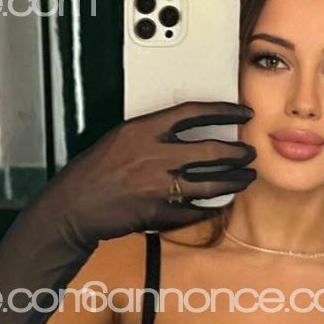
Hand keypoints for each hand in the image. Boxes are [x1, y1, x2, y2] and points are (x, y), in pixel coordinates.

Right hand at [46, 100, 257, 248]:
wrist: (75, 205)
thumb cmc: (93, 172)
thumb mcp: (120, 138)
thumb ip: (151, 134)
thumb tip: (182, 132)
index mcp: (143, 130)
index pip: (194, 113)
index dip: (223, 112)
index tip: (242, 113)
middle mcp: (155, 156)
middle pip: (211, 151)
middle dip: (237, 153)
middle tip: (248, 153)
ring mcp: (158, 186)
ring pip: (210, 183)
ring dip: (234, 181)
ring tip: (246, 178)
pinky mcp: (159, 212)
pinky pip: (194, 210)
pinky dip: (210, 208)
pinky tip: (220, 205)